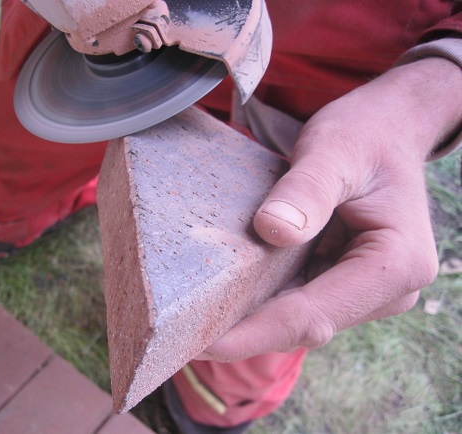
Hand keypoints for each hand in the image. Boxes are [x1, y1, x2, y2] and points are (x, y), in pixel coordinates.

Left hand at [198, 57, 461, 360]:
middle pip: (304, 325)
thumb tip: (272, 230)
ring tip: (193, 323)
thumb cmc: (365, 134)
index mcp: (395, 264)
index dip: (257, 332)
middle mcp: (385, 289)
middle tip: (183, 339)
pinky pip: (296, 298)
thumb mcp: (335, 150)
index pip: (315, 314)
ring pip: (297, 318)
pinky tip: (221, 297)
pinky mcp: (340, 279)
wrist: (386, 128)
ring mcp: (362, 288)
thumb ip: (307, 189)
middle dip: (246, 334)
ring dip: (248, 321)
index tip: (205, 343)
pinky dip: (259, 300)